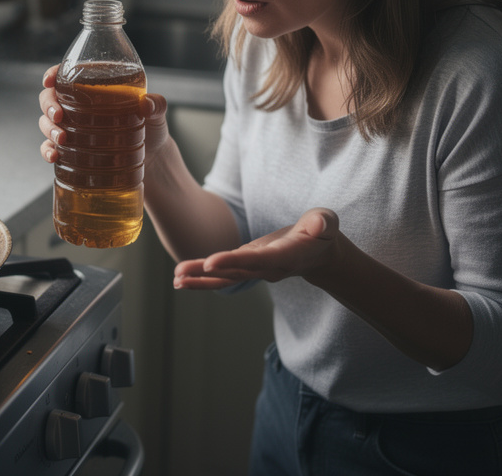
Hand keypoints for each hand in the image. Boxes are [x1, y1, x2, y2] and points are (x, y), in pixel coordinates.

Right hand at [38, 65, 170, 163]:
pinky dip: (48, 151)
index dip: (53, 74)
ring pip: (47, 122)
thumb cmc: (151, 128)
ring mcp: (73, 128)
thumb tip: (146, 105)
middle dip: (48, 106)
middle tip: (58, 116)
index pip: (66, 74)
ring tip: (61, 139)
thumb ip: (157, 104)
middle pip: (50, 98)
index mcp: (94, 87)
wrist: (152, 160)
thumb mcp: (157, 114)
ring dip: (48, 129)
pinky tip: (53, 156)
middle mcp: (78, 105)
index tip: (49, 81)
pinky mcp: (72, 149)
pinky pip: (51, 147)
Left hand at [172, 207, 341, 289]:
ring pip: (224, 278)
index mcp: (285, 256)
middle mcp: (266, 268)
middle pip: (234, 272)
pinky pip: (222, 276)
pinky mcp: (246, 267)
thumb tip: (319, 223)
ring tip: (175, 279)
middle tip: (180, 274)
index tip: (211, 263)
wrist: (319, 253)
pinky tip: (181, 278)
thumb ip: (321, 223)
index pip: (257, 260)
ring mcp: (255, 270)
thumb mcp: (325, 222)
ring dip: (199, 279)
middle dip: (207, 274)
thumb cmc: (321, 232)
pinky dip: (202, 278)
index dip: (234, 261)